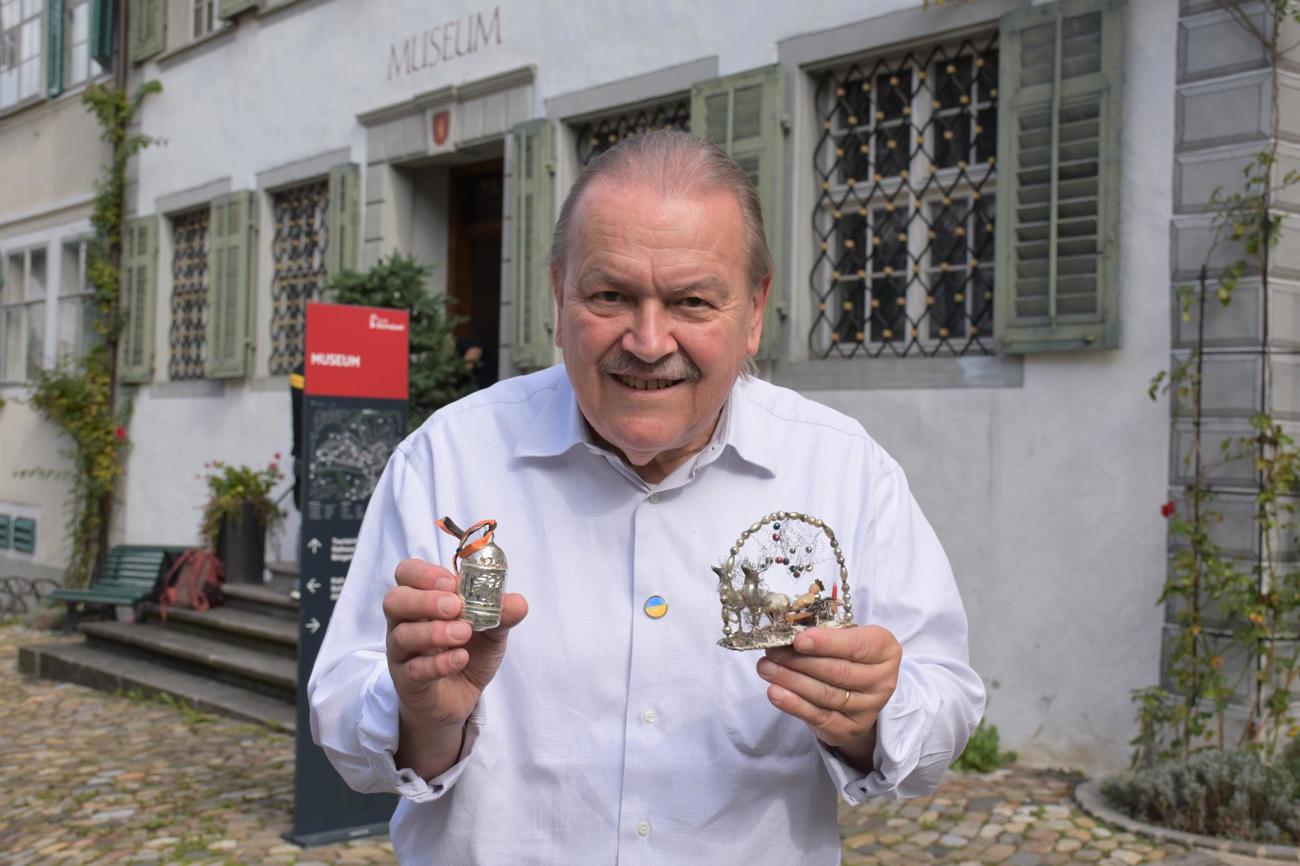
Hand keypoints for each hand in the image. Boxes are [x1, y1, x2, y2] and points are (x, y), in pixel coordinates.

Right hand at [384, 558, 527, 776]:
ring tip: (464, 634)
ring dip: (434, 632)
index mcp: (422, 600)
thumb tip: (518, 602)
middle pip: (394, 600)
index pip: (406, 573)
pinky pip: (414, 670)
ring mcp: (403, 653)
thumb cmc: (468, 653)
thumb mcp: (491, 631)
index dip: (424, 573)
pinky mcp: (407, 682)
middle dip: (425, 599)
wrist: (460, 699)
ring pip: (402, 636)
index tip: (452, 582)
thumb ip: (502, 614)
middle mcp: (405, 623)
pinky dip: (439, 663)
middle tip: (456, 606)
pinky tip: (460, 659)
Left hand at [757, 624, 900, 769]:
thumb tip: (785, 632)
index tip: (798, 640)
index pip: (856, 646)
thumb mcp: (847, 637)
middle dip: (800, 661)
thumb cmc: (849, 656)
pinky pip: (819, 717)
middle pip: (838, 672)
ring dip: (791, 681)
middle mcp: (883, 681)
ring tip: (766, 669)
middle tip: (772, 652)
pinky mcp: (851, 729)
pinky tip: (775, 693)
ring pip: (826, 694)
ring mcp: (869, 708)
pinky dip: (794, 705)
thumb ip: (825, 634)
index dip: (826, 643)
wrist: (861, 694)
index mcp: (885, 650)